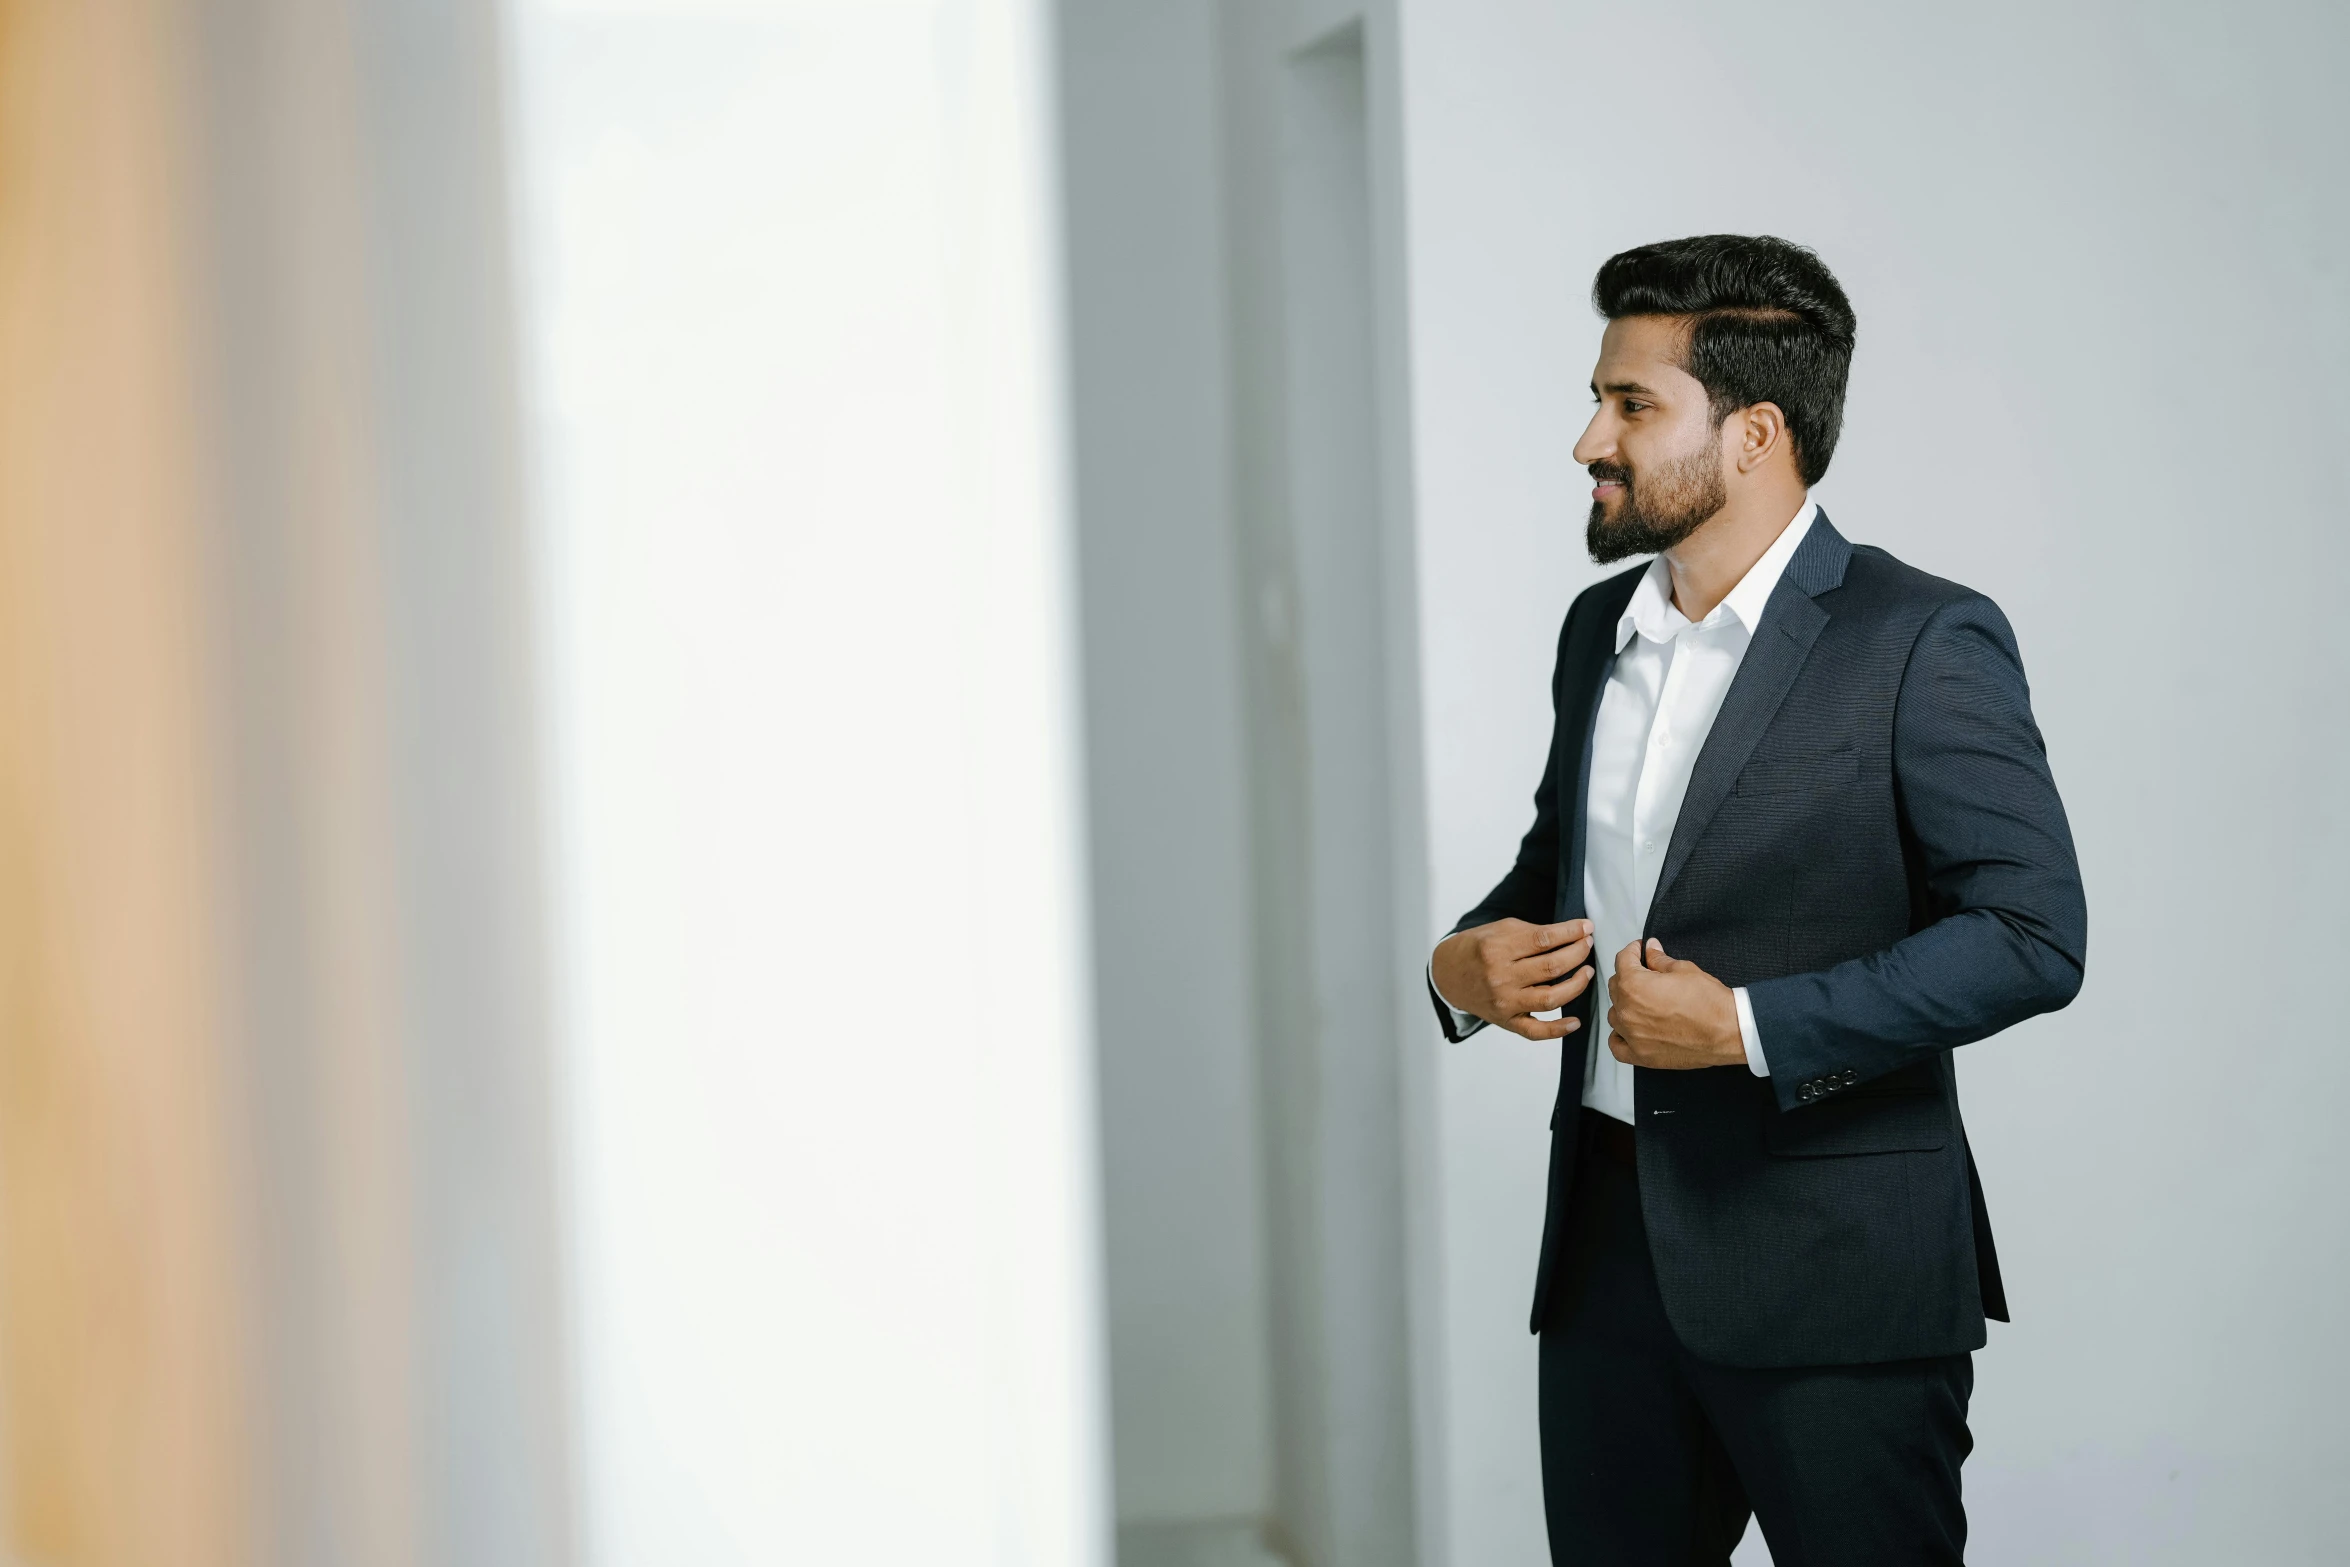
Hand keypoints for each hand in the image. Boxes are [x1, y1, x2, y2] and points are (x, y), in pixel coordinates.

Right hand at [1432, 918, 1595, 1040]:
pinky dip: (1559, 1029)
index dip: (1571, 932)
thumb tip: (1571, 934)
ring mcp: (1504, 1002)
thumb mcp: (1499, 930)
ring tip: (1586, 972)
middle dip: (1578, 953)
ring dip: (1577, 985)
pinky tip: (1575, 1021)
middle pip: (1552, 967)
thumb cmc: (1476, 949)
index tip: (1586, 927)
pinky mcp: (1506, 1021)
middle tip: (1587, 945)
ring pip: (1551, 998)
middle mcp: (1501, 977)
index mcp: (1497, 948)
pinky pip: (1536, 1031)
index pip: (1544, 939)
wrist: (1448, 974)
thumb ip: (1532, 933)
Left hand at [1605, 937, 1743, 1069]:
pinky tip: (1630, 1030)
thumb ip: (1660, 959)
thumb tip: (1651, 950)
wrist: (1729, 1031)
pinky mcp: (1641, 1055)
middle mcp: (1627, 1011)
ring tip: (1643, 1002)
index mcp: (1633, 985)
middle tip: (1645, 974)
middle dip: (1629, 976)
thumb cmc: (1709, 1002)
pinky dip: (1620, 1036)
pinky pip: (1617, 1046)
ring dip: (1625, 1005)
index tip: (1640, 950)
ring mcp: (1632, 1035)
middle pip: (1616, 986)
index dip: (1633, 951)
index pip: (1622, 960)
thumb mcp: (1684, 970)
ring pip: (1615, 1014)